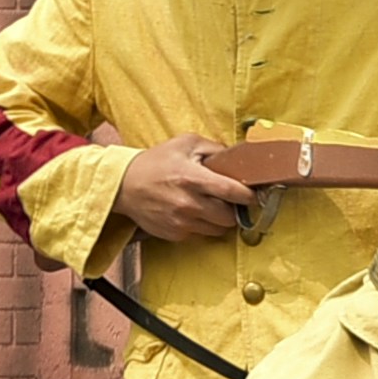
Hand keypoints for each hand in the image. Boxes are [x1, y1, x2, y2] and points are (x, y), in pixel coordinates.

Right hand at [116, 135, 252, 242]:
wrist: (124, 185)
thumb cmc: (156, 162)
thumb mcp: (184, 144)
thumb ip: (214, 148)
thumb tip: (238, 158)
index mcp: (192, 178)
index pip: (231, 191)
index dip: (247, 195)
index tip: (253, 194)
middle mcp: (188, 203)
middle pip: (230, 216)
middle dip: (233, 208)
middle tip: (228, 200)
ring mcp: (182, 221)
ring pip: (218, 229)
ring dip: (219, 219)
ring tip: (210, 205)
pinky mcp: (176, 234)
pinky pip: (201, 234)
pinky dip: (202, 225)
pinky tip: (192, 212)